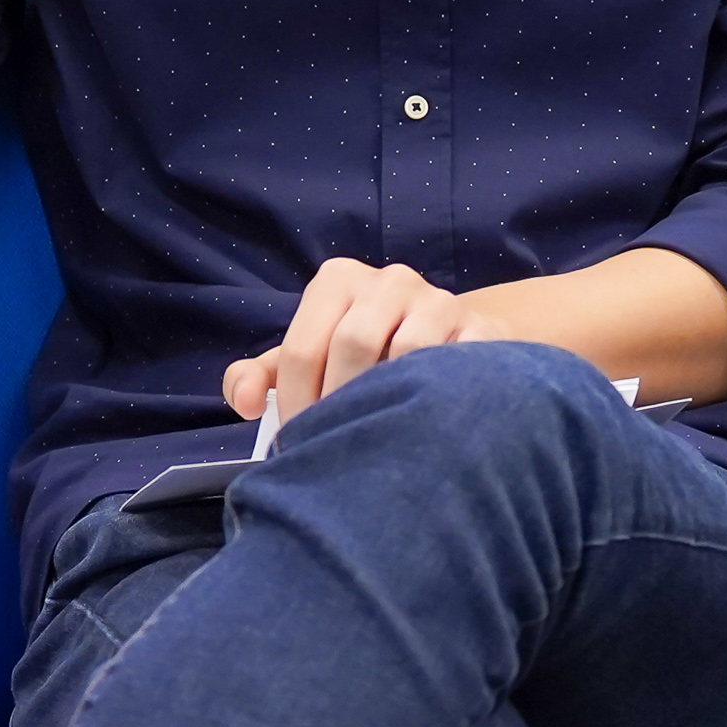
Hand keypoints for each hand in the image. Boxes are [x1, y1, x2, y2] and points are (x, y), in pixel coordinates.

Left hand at [223, 259, 497, 427]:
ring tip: (377, 436)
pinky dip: (436, 395)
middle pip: (351, 346)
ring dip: (388, 401)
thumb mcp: (311, 357)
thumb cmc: (365, 356)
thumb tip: (244, 404)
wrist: (450, 342)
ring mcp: (439, 299)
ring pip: (406, 353)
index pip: (301, 348)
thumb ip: (261, 377)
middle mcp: (390, 279)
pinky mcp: (481, 327)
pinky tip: (422, 422)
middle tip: (337, 446)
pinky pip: (456, 364)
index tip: (301, 439)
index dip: (295, 403)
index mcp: (338, 280)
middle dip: (338, 404)